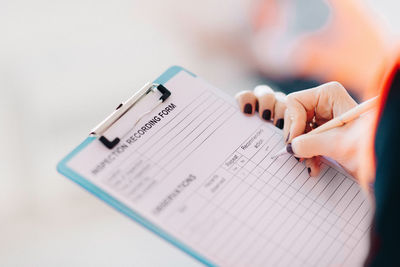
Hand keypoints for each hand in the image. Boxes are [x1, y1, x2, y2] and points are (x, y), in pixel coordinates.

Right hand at [236, 82, 376, 184]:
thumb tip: (290, 147)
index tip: (296, 141)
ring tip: (311, 164)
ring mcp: (322, 117)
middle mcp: (324, 102)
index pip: (294, 102)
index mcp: (329, 94)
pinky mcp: (322, 131)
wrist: (382, 162)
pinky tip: (315, 165)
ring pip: (297, 131)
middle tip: (300, 157)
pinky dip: (307, 153)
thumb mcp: (338, 145)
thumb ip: (310, 144)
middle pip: (293, 117)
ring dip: (301, 150)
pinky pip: (304, 140)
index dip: (292, 122)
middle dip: (296, 139)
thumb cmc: (369, 148)